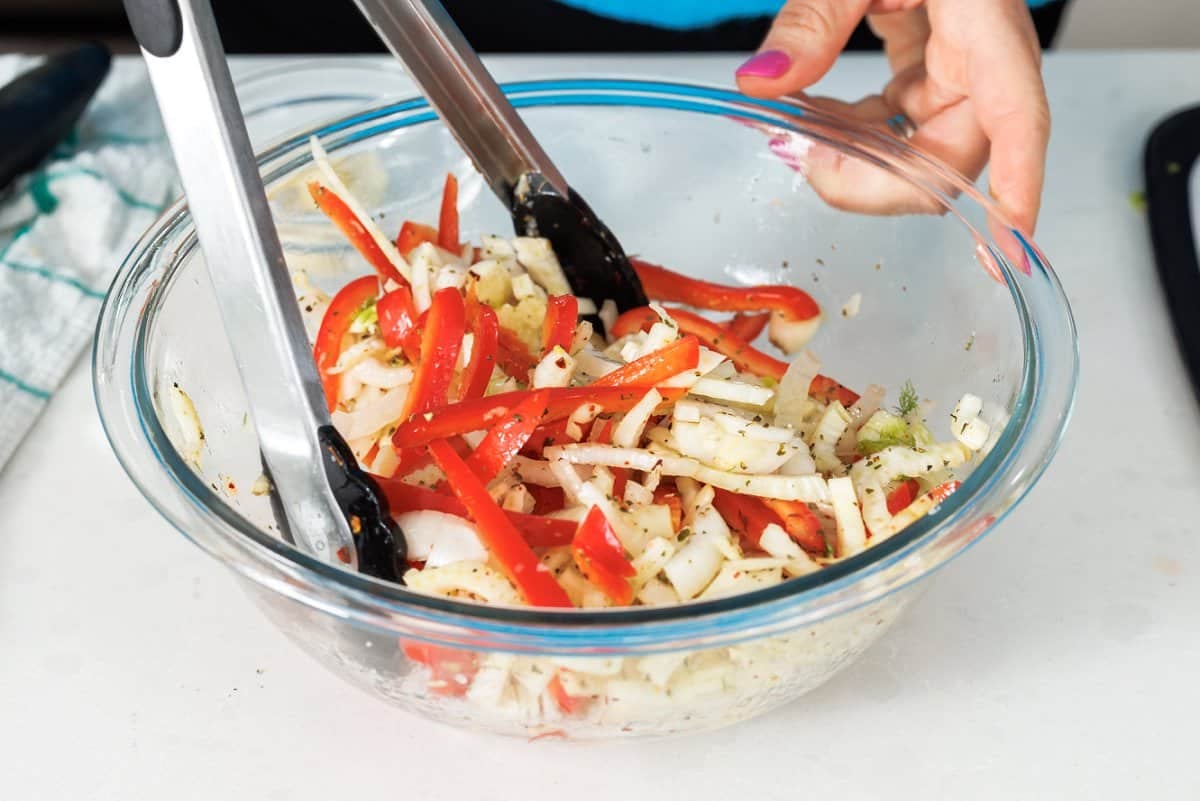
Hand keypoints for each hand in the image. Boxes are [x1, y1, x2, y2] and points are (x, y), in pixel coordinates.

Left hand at [735, 0, 1048, 236]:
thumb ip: (813, 16)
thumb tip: (763, 82)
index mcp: (985, 19)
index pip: (1019, 118)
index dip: (1017, 190)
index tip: (1002, 249)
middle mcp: (980, 47)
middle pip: (956, 152)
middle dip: (884, 180)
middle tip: (815, 174)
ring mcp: (955, 55)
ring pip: (922, 144)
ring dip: (862, 160)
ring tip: (802, 145)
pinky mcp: (928, 55)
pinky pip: (899, 116)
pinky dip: (856, 129)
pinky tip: (814, 122)